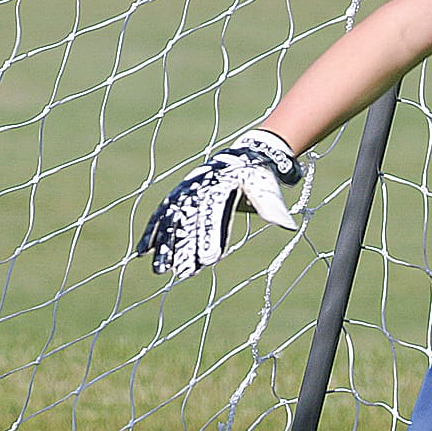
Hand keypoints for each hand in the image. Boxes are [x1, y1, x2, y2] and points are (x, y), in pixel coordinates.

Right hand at [136, 128, 303, 277]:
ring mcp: (186, 194)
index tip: (209, 260)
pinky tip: (142, 253)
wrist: (245, 156)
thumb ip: (272, 208)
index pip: (215, 216)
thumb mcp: (267, 189)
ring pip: (172, 222)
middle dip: (186, 250)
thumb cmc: (258, 177)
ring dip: (165, 247)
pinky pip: (161, 217)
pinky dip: (151, 234)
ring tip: (160, 271)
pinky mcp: (177, 198)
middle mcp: (199, 190)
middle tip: (184, 273)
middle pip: (191, 224)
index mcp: (222, 188)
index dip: (212, 238)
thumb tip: (288, 227)